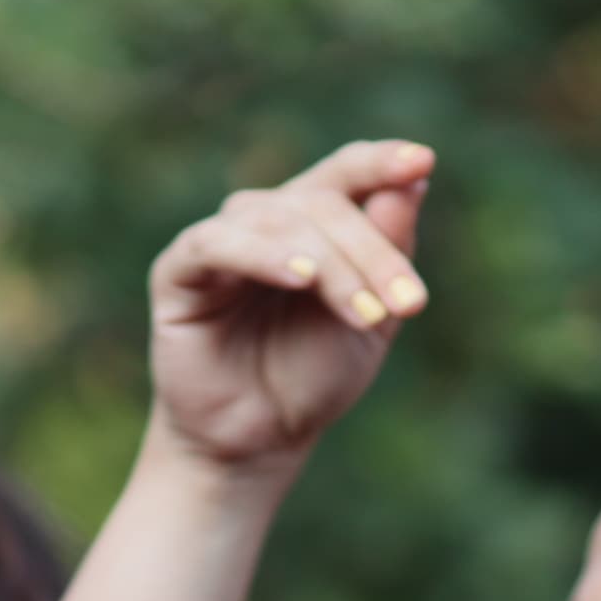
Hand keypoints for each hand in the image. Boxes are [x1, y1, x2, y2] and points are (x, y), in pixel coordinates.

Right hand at [146, 139, 434, 471]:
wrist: (260, 440)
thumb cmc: (313, 377)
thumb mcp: (373, 317)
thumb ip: (390, 251)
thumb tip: (413, 181)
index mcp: (313, 224)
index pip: (346, 172)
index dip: (381, 162)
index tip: (422, 160)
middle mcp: (264, 221)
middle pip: (323, 201)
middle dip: (370, 251)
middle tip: (406, 305)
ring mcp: (220, 242)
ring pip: (277, 220)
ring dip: (331, 263)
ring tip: (364, 315)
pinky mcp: (178, 272)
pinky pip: (215, 244)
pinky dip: (261, 254)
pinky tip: (300, 278)